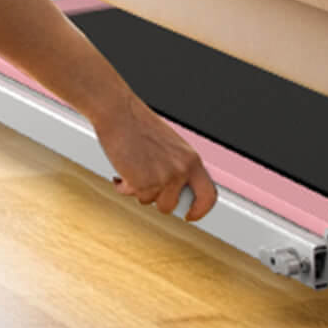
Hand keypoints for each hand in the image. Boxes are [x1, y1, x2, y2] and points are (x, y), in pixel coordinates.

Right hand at [92, 90, 217, 221]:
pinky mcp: (142, 183)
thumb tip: (177, 187)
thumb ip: (177, 165)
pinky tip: (122, 171)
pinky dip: (124, 186)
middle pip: (172, 204)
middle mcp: (180, 170)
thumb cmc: (139, 124)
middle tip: (148, 187)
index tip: (190, 214)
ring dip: (139, 190)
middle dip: (158, 200)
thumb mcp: (170, 145)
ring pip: (150, 201)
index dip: (200, 210)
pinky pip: (132, 195)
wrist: (119, 113)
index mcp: (191, 159)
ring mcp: (162, 178)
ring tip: (133, 170)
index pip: (208, 195)